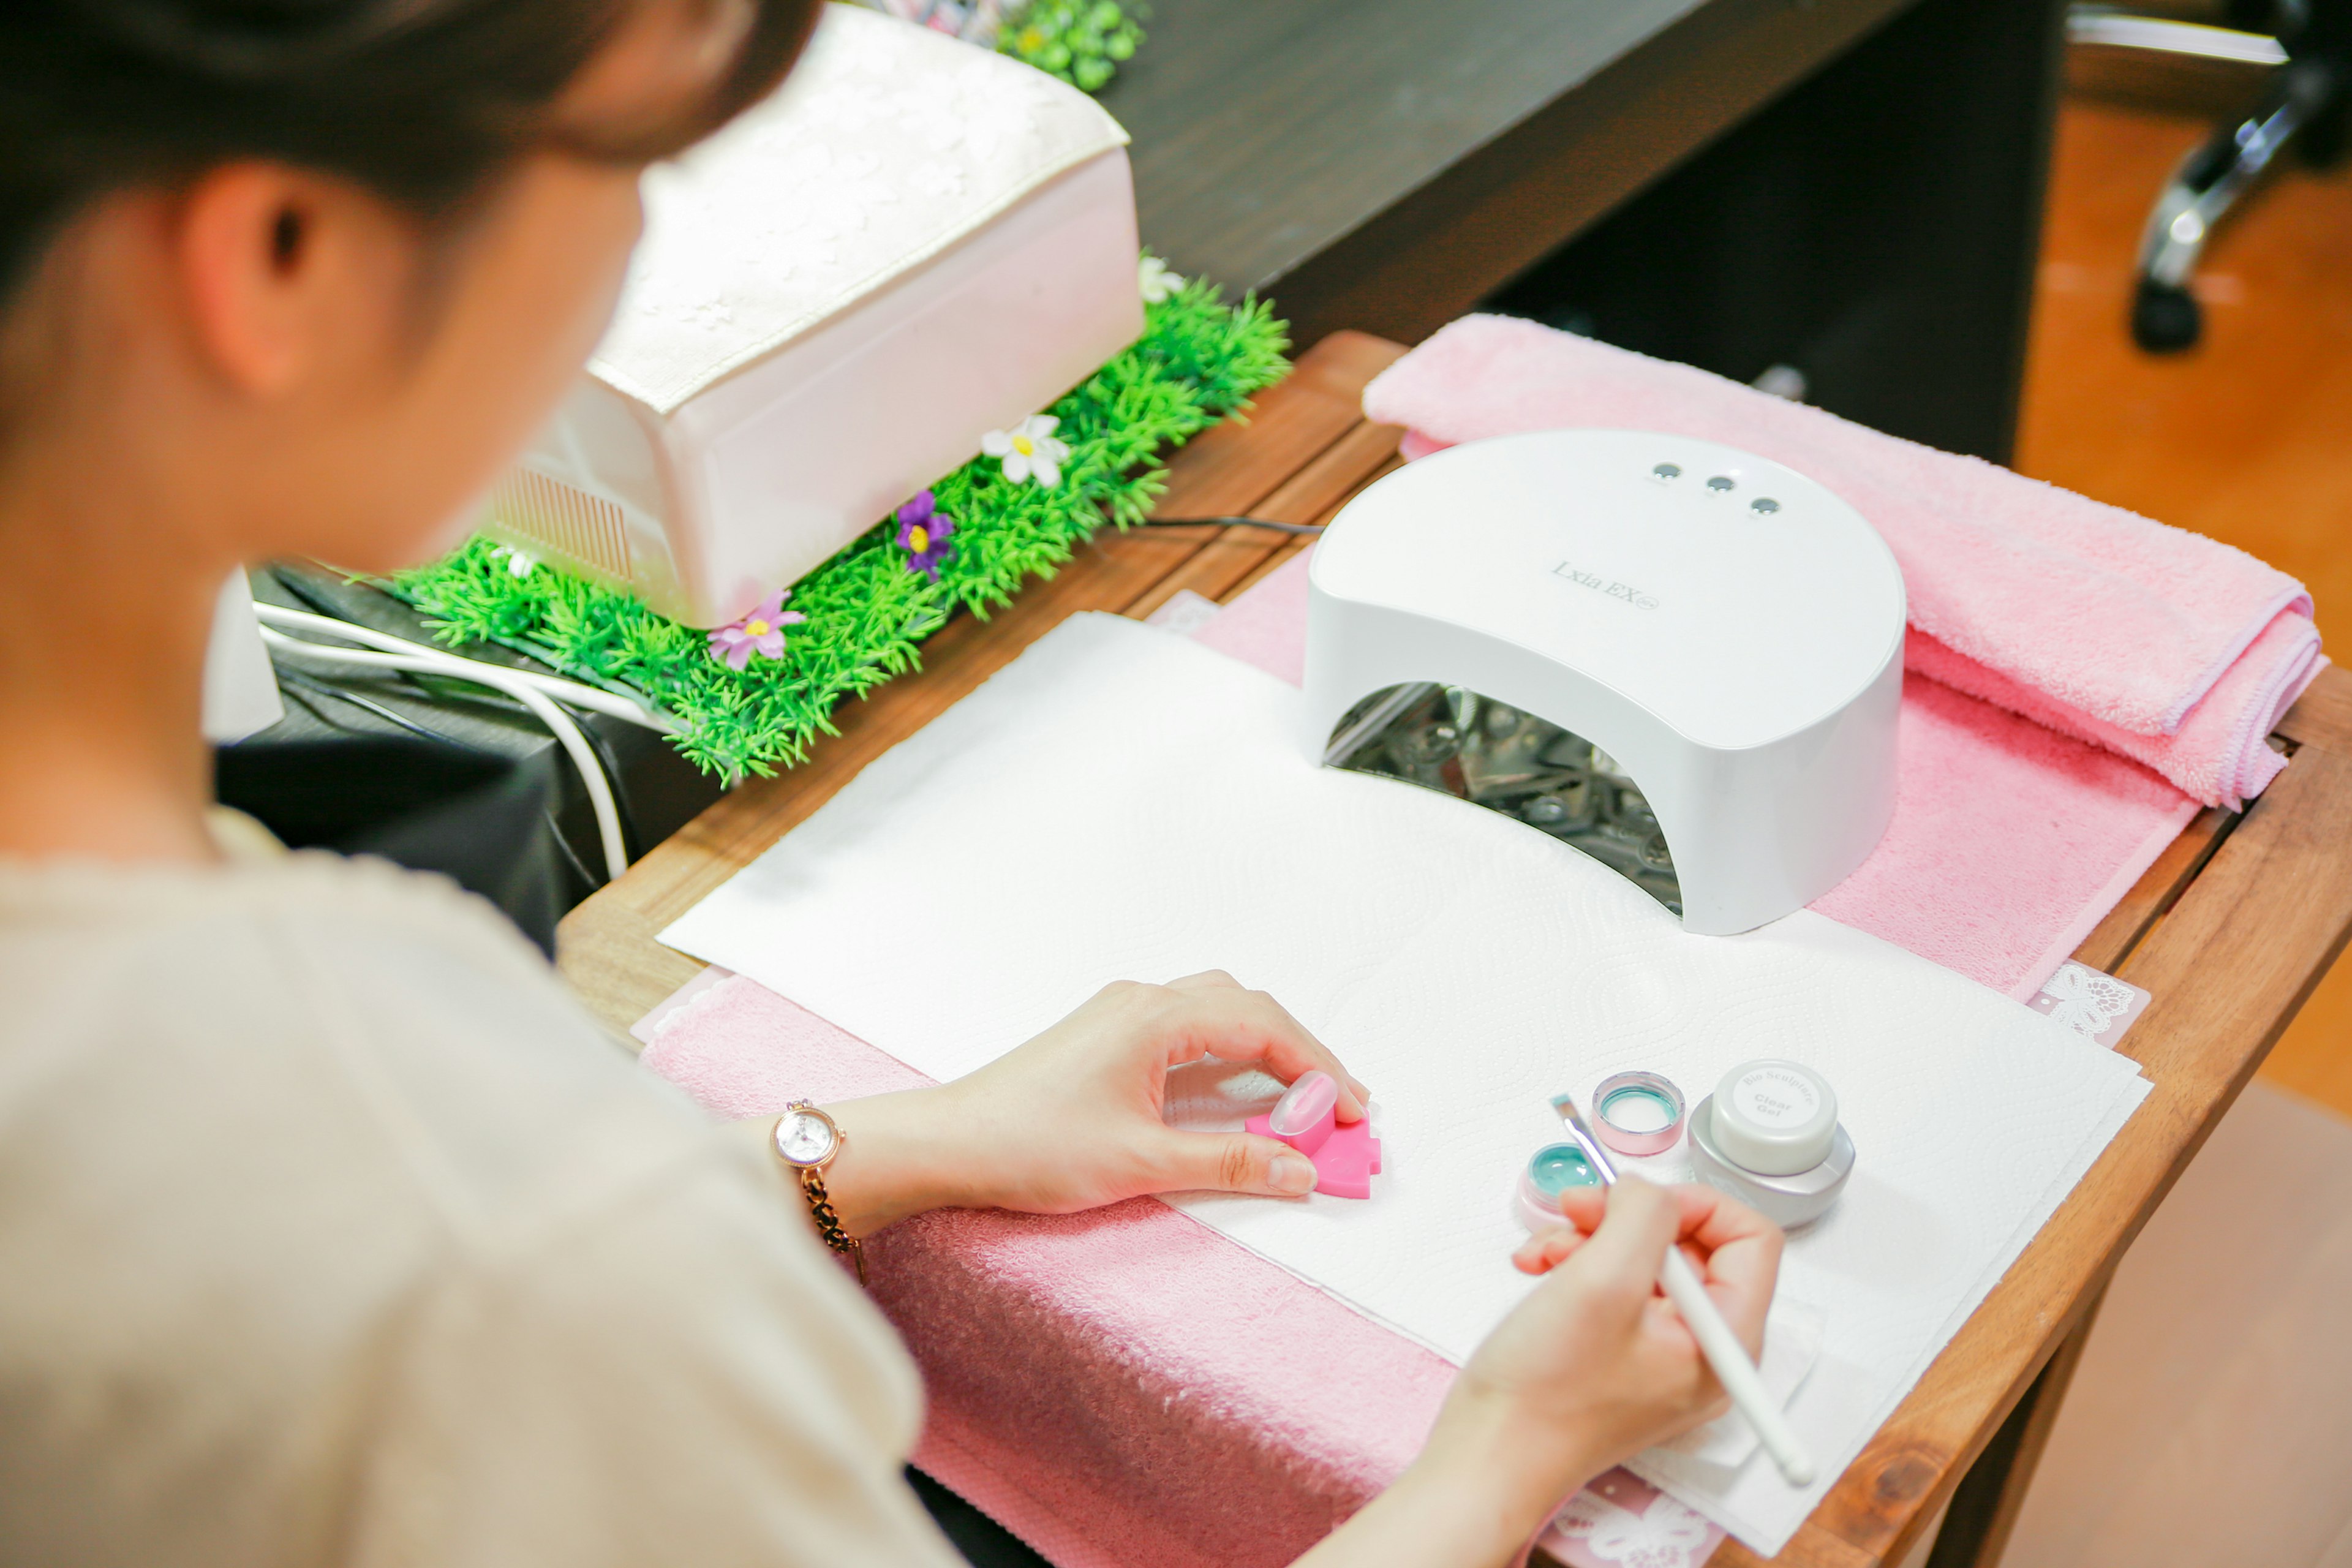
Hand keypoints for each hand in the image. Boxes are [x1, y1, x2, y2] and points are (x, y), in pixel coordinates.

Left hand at [808, 971, 1368, 1234]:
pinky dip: (1229, 1051)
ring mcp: (1121, 1014)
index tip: (1356, 1112)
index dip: (1320, 1070)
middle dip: (1303, 1056)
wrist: (948, 1143)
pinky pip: (1188, 1025)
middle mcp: (1143, 1001)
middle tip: (1341, 1109)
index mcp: (1157, 1018)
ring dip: (1266, 1047)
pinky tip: (1236, 1092)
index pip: (1265, 1027)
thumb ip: (1230, 1161)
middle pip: (1249, 1007)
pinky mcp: (1106, 1034)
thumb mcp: (1142, 1162)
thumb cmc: (1030, 1146)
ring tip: (1299, 1100)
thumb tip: (1303, 1168)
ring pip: (1219, 1009)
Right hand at [1302, 1182, 1780, 1565]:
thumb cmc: (1546, 1394)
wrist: (1490, 1456)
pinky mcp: (1621, 1358)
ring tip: (1546, 1251)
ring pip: (1645, 1261)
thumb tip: (1648, 1189)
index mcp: (1725, 1340)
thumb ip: (1642, 1216)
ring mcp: (1662, 1357)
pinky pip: (1616, 1288)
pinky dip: (1576, 1265)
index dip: (1692, 1204)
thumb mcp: (1601, 1281)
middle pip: (1692, 1246)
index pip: (1750, 1238)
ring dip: (1592, 1239)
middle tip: (1577, 1212)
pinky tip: (1538, 1268)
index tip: (1633, 1200)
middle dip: (1629, 1219)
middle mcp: (1704, 1351)